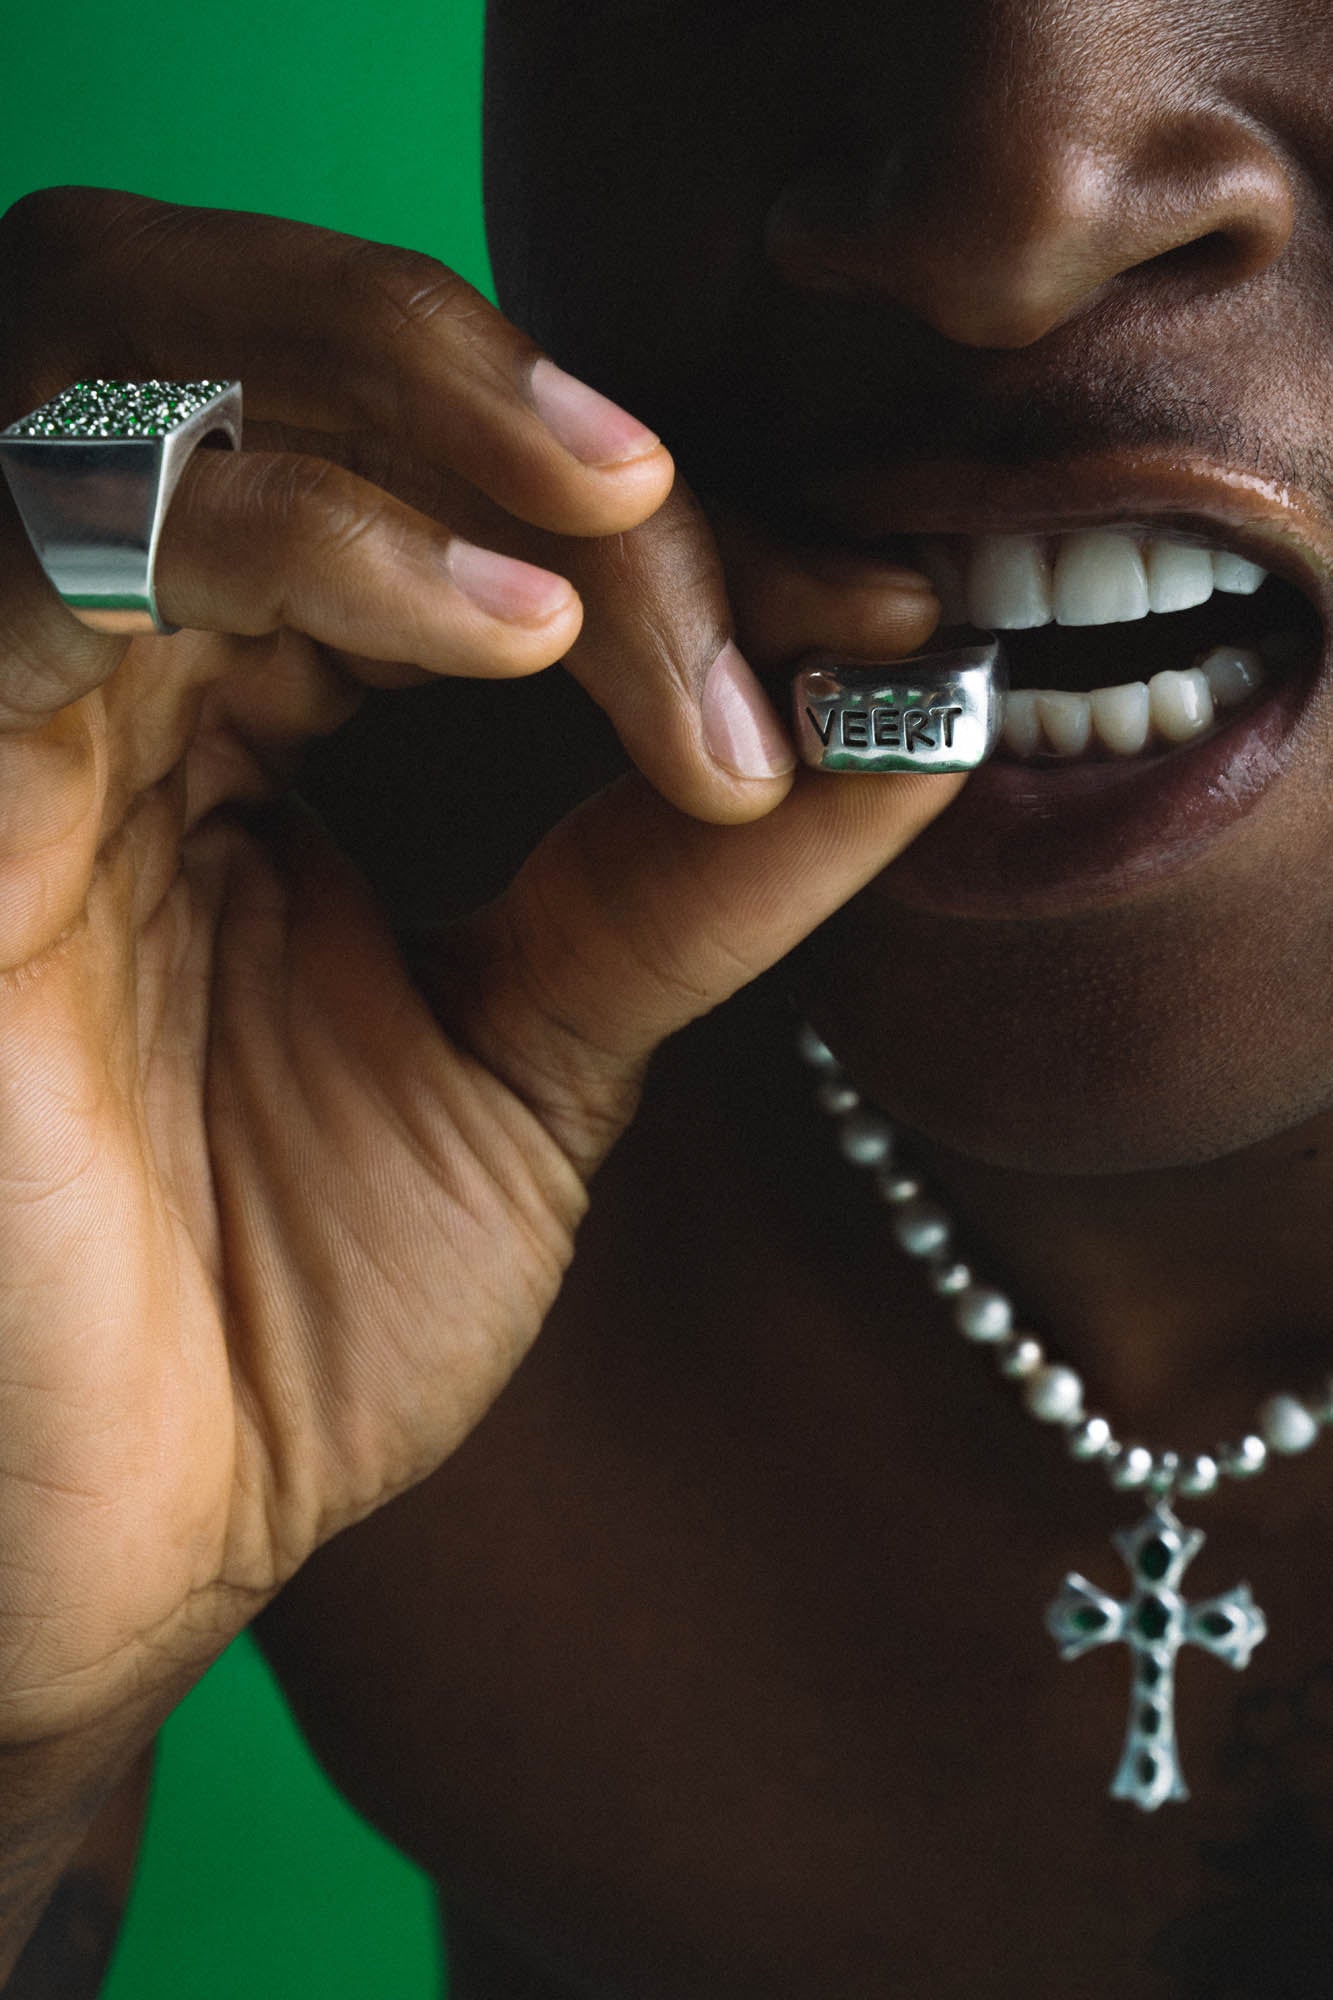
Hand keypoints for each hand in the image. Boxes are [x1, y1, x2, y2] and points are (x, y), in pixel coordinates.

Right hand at [0, 187, 958, 1754]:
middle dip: (548, 420)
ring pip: (147, 342)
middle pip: (295, 362)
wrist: (121, 1529)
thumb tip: (913, 706)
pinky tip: (506, 624)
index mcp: (244, 717)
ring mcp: (9, 701)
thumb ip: (684, 876)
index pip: (444, 490)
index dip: (680, 525)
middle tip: (752, 551)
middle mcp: (114, 668)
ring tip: (640, 524)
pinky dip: (304, 524)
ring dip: (426, 392)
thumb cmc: (286, 1311)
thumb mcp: (536, 1058)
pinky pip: (63, 538)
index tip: (888, 611)